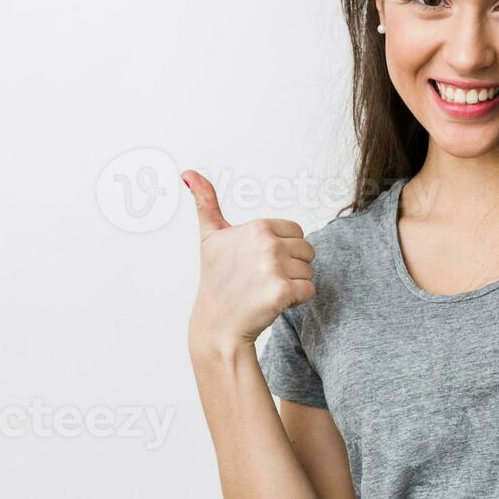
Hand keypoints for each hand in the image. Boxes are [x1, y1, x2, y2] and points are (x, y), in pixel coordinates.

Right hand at [182, 169, 315, 361]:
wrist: (217, 325)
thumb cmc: (216, 281)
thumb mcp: (210, 238)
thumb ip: (205, 202)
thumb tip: (188, 173)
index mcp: (257, 227)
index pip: (296, 232)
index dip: (283, 250)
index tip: (258, 263)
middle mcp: (266, 243)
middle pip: (307, 251)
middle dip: (291, 267)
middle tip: (262, 280)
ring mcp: (274, 267)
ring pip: (308, 271)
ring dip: (294, 284)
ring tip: (265, 291)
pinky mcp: (282, 291)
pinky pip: (309, 290)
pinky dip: (297, 300)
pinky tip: (273, 303)